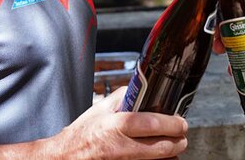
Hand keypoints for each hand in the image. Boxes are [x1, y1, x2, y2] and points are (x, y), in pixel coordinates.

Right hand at [50, 86, 187, 159]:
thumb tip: (145, 90)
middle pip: (162, 147)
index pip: (153, 124)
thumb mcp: (100, 109)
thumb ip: (123, 97)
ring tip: (170, 147)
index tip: (180, 122)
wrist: (63, 158)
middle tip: (181, 135)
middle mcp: (120, 147)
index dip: (173, 124)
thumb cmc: (81, 135)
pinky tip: (158, 157)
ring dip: (170, 155)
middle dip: (178, 141)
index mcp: (116, 126)